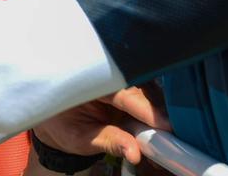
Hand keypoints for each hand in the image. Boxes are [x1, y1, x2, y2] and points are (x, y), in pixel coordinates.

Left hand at [32, 84, 170, 165]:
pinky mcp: (125, 87)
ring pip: (144, 86)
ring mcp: (116, 79)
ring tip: (169, 128)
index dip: (143, 106)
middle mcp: (103, 74)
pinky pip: (144, 93)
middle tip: (171, 127)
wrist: (56, 123)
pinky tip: (162, 124)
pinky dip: (155, 108)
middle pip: (137, 83)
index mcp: (87, 80)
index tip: (163, 123)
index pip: (120, 89)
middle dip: (155, 105)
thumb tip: (136, 152)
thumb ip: (109, 142)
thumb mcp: (82, 138)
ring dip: (158, 106)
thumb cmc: (64, 128)